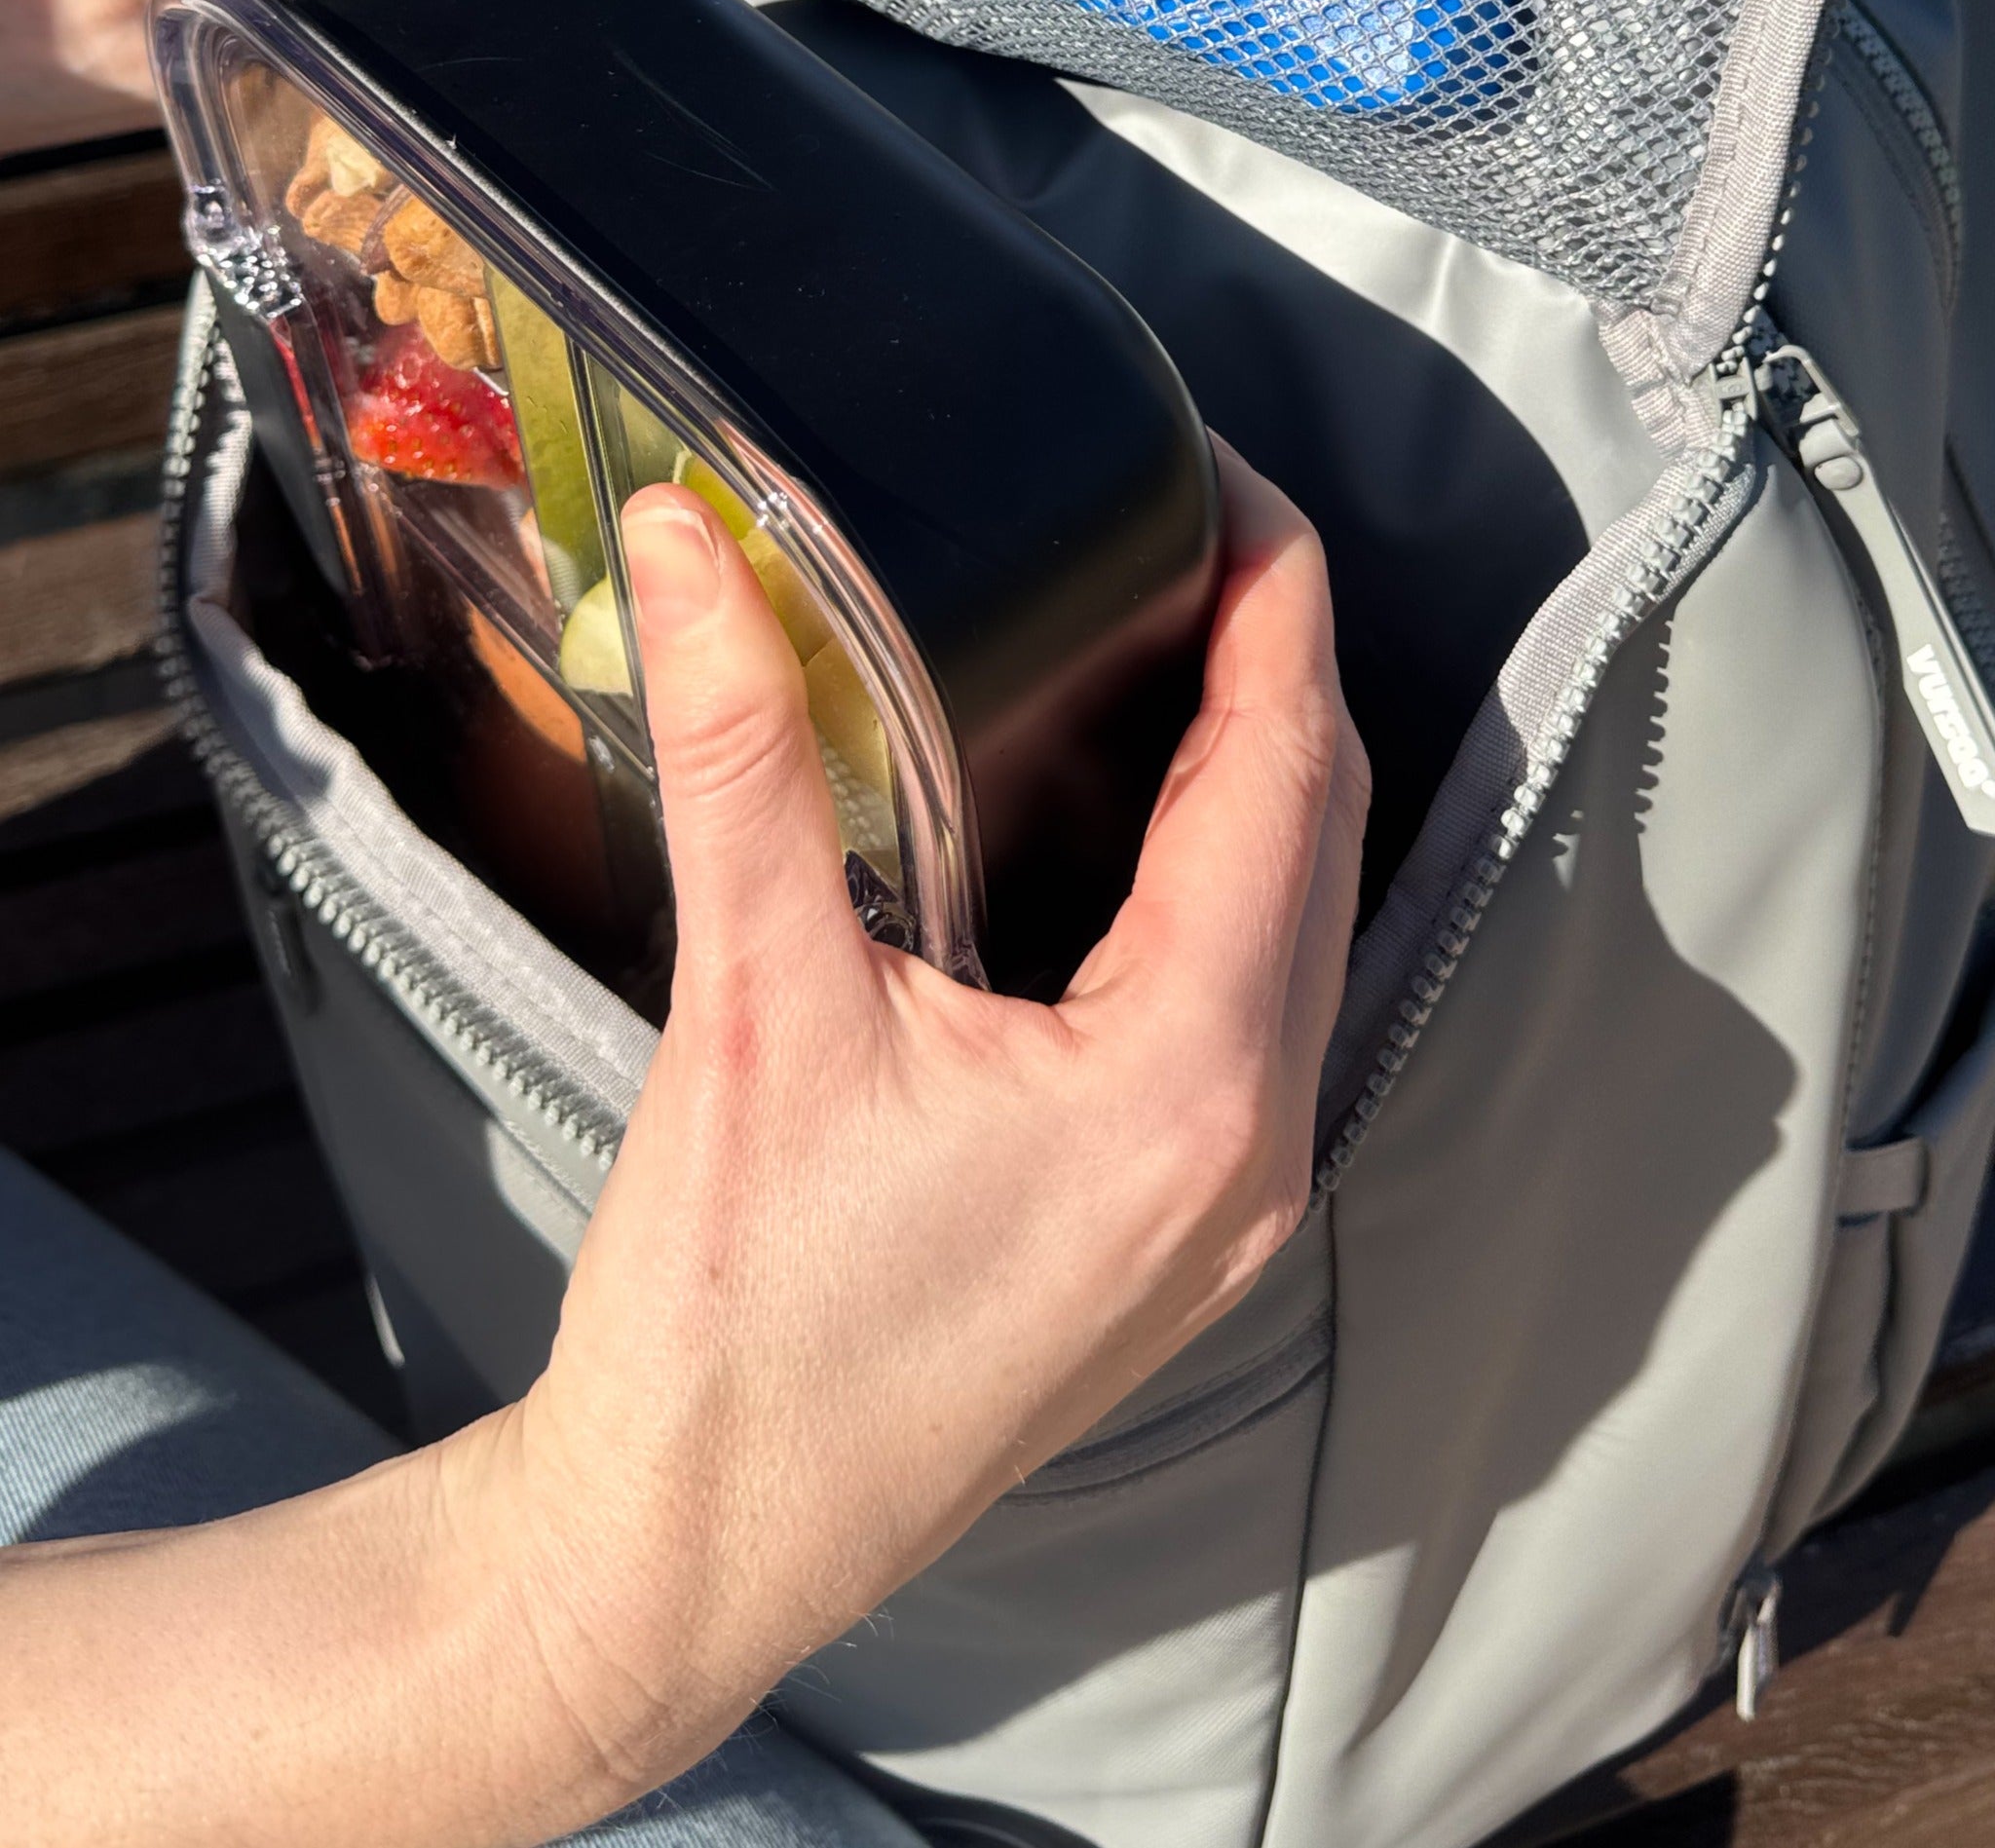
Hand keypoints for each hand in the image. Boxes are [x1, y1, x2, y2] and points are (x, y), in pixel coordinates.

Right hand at [499, 438, 1369, 1819]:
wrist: (694, 1547)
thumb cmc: (731, 1318)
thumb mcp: (752, 1005)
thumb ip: (742, 750)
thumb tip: (703, 546)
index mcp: (1187, 1080)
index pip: (1283, 770)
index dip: (1272, 597)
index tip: (1223, 473)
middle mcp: (1252, 1145)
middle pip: (1321, 834)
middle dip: (1275, 661)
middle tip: (1191, 524)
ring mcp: (1233, 1208)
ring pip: (1303, 922)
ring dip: (1259, 772)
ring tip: (1173, 637)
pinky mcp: (1183, 1235)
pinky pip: (1261, 1007)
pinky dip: (1227, 882)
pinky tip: (1142, 826)